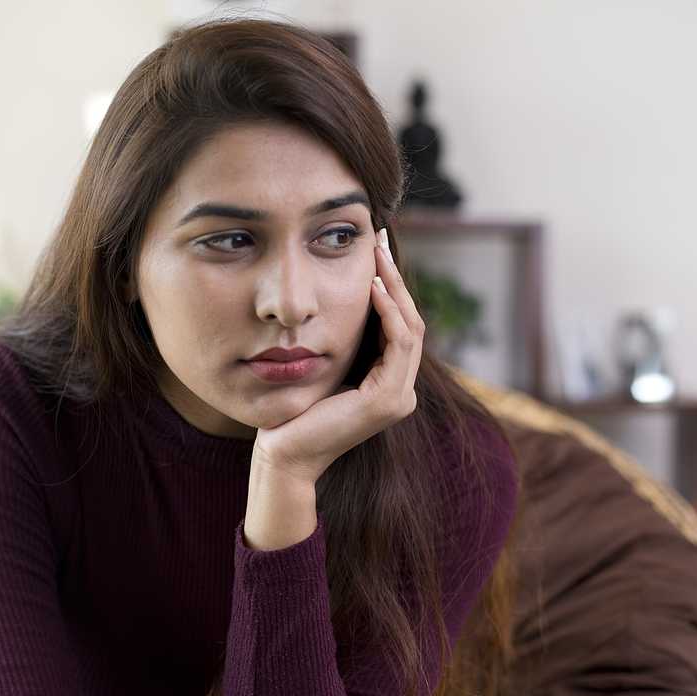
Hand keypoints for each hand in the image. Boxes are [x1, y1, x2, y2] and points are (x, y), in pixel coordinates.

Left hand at [251, 227, 425, 484]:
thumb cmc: (296, 413)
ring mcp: (399, 398)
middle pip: (412, 322)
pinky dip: (388, 312)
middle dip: (395, 279)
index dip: (391, 287)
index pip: (401, 327)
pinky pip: (398, 344)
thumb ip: (343, 344)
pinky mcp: (387, 400)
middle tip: (379, 241)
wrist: (285, 454)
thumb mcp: (326, 367)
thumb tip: (340, 301)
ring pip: (410, 328)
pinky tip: (372, 288)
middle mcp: (402, 392)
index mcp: (390, 385)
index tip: (375, 251)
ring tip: (377, 257)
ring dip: (394, 289)